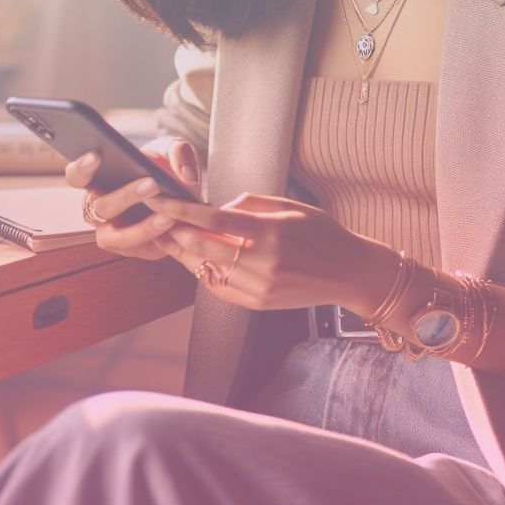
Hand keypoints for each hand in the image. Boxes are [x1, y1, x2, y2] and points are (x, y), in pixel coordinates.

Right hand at [64, 134, 201, 261]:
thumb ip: (178, 151)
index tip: (96, 156)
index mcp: (98, 181)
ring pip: (118, 237)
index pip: (77, 176)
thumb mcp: (172, 151)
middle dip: (126, 196)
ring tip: (168, 217)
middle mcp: (100, 209)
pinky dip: (157, 240)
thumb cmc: (165, 169)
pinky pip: (140, 249)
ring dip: (142, 228)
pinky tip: (175, 229)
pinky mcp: (133, 249)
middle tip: (152, 184)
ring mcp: (113, 232)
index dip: (81, 168)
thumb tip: (184, 173)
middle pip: (102, 207)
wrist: (182, 199)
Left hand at [143, 191, 392, 311]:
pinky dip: (204, 273)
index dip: (181, 211)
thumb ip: (250, 204)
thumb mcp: (291, 207)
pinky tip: (196, 259)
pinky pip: (219, 288)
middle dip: (174, 231)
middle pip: (203, 247)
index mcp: (271, 234)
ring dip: (184, 254)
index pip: (214, 221)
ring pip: (207, 270)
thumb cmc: (323, 234)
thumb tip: (217, 208)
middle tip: (154, 217)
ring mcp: (260, 288)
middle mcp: (263, 264)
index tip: (159, 200)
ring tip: (168, 237)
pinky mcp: (259, 304)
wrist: (350, 272)